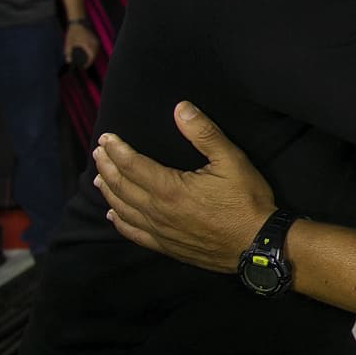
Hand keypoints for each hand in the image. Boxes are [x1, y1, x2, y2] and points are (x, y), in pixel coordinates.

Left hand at [64, 23, 99, 67]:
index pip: (91, 58)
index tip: (83, 67)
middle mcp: (94, 44)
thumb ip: (68, 53)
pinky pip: (96, 48)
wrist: (78, 22)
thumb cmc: (73, 32)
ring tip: (86, 60)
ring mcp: (96, 41)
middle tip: (84, 65)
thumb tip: (68, 61)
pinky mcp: (96, 39)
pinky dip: (93, 52)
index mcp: (88, 45)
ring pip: (96, 52)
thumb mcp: (69, 43)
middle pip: (94, 56)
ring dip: (92, 56)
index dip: (87, 64)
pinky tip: (88, 53)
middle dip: (90, 61)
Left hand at [93, 102, 276, 272]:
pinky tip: (113, 215)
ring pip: (123, 209)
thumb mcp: (232, 160)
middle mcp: (157, 211)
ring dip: (109, 191)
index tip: (106, 137)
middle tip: (98, 152)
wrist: (257, 244)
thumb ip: (204, 133)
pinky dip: (119, 222)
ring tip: (99, 177)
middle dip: (107, 167)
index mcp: (169, 188)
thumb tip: (181, 108)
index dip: (117, 149)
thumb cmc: (246, 200)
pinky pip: (134, 233)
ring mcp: (160, 231)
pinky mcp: (167, 246)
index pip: (132, 165)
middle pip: (122, 186)